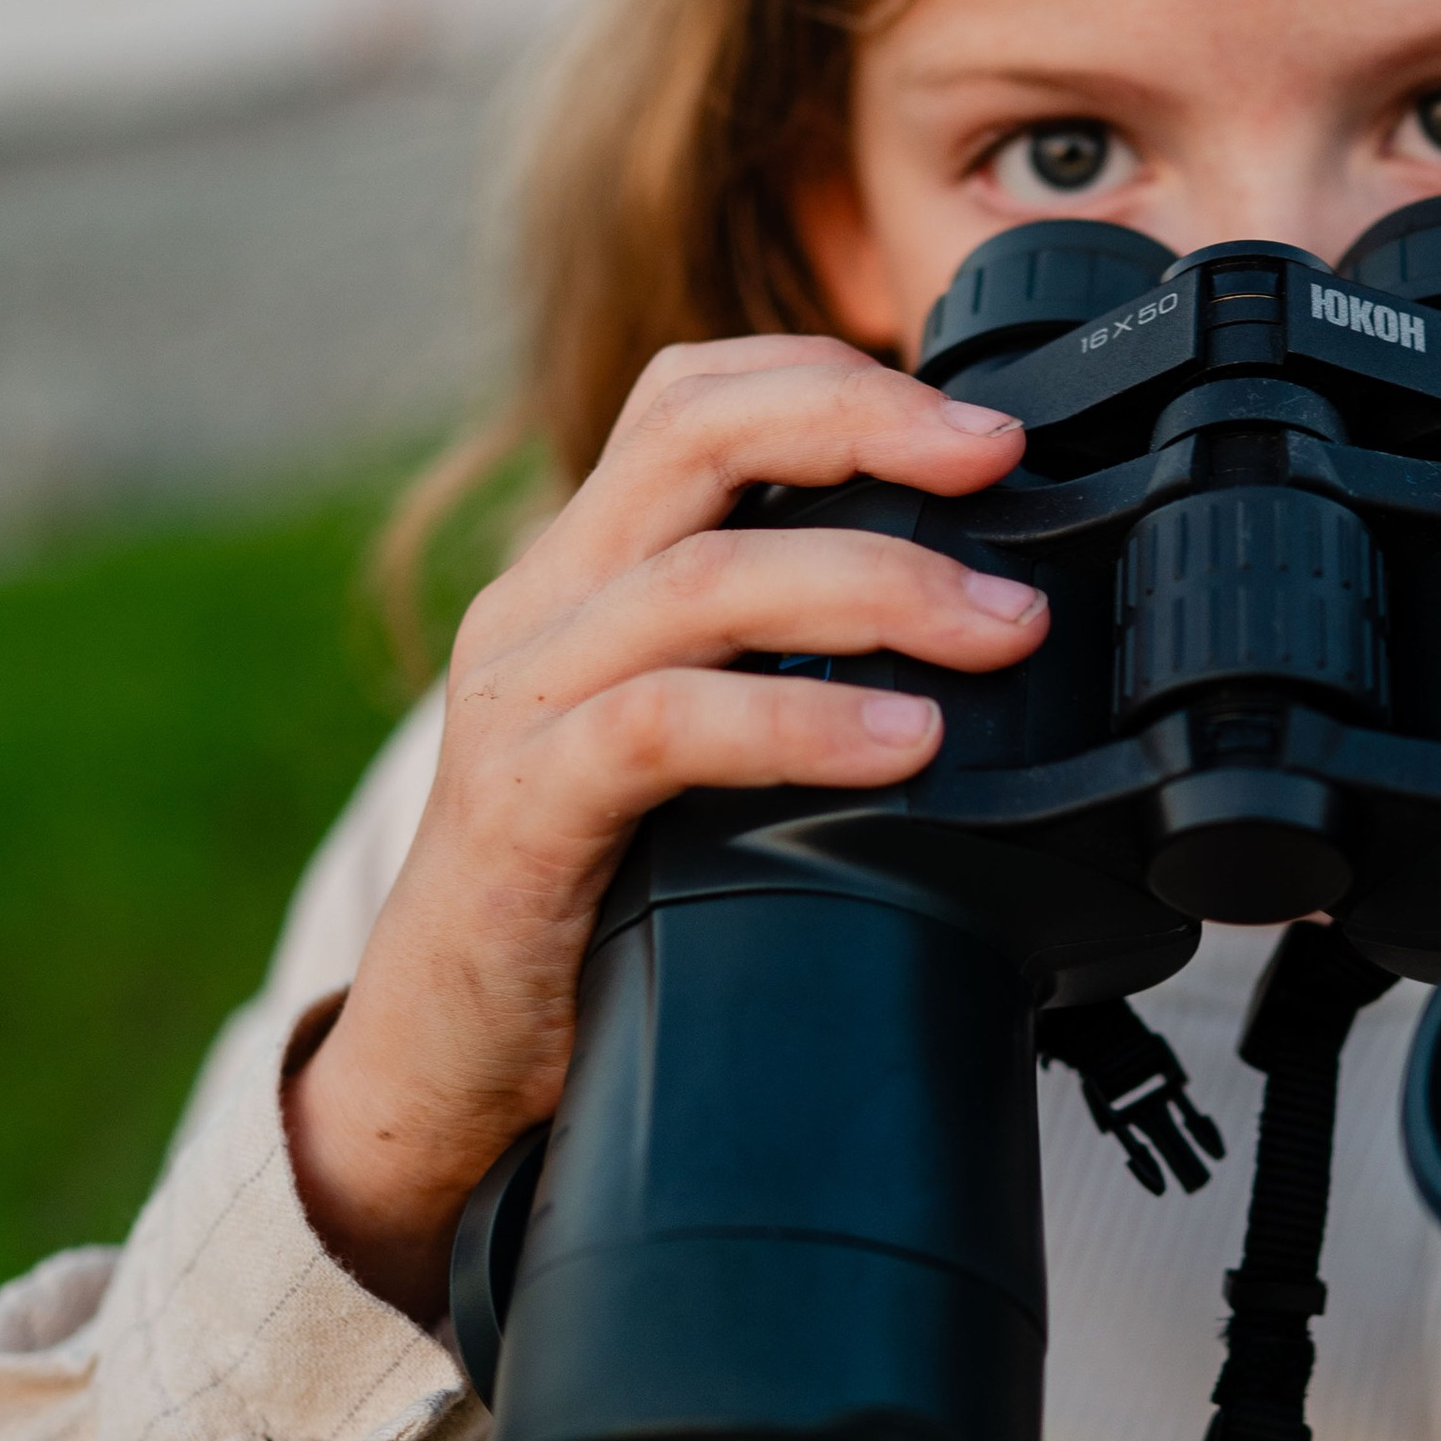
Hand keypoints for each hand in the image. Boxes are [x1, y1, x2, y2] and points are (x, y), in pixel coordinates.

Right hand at [286, 339, 1044, 1323]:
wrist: (439, 1062)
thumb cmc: (592, 904)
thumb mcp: (692, 756)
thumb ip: (785, 676)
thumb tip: (989, 649)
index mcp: (584, 573)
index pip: (691, 397)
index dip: (833, 378)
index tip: (982, 426)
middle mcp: (541, 607)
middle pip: (695, 436)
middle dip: (867, 428)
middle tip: (1000, 467)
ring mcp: (520, 701)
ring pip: (699, 576)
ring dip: (874, 585)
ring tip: (1000, 630)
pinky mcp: (519, 809)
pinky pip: (663, 726)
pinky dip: (798, 722)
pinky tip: (901, 742)